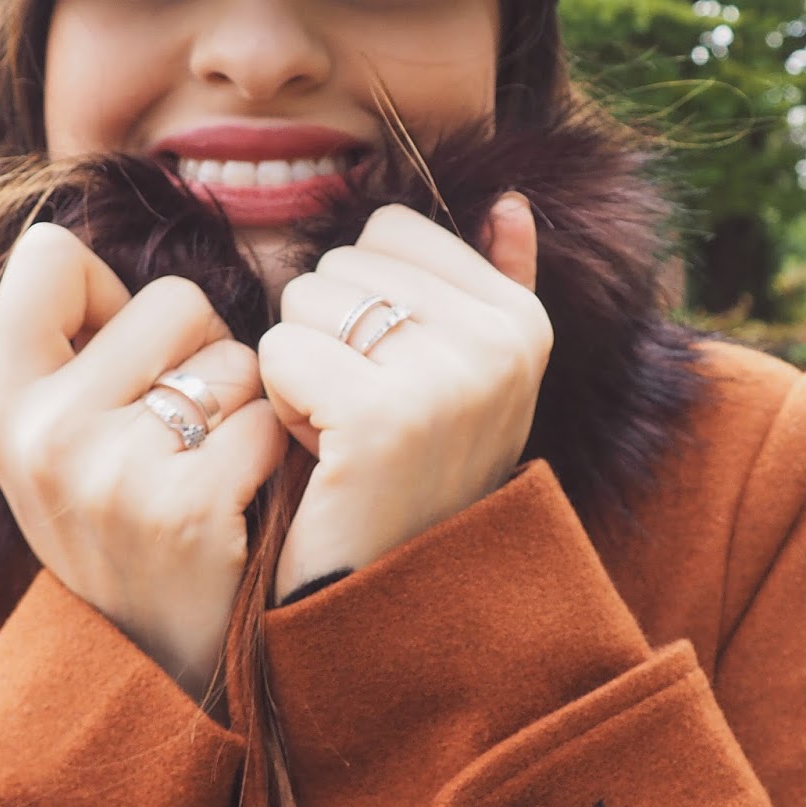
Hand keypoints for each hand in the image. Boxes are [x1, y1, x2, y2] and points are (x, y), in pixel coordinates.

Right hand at [0, 223, 288, 703]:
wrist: (157, 667)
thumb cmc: (122, 529)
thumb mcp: (55, 444)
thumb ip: (72, 348)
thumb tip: (103, 236)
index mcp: (1, 404)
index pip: (50, 254)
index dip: (109, 295)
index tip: (126, 359)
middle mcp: (42, 433)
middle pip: (172, 298)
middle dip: (202, 355)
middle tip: (185, 437)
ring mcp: (110, 473)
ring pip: (234, 358)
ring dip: (246, 407)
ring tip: (213, 473)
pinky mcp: (185, 509)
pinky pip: (266, 419)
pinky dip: (272, 455)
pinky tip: (243, 505)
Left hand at [256, 193, 552, 604]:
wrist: (390, 605)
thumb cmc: (407, 486)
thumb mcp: (467, 388)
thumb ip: (491, 289)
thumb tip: (508, 201)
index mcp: (524, 323)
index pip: (389, 232)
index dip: (362, 306)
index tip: (390, 384)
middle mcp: (502, 342)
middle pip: (340, 264)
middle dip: (328, 341)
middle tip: (361, 424)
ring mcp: (450, 378)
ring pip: (304, 302)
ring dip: (301, 373)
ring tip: (343, 441)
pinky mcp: (384, 417)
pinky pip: (280, 352)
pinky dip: (281, 407)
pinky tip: (321, 459)